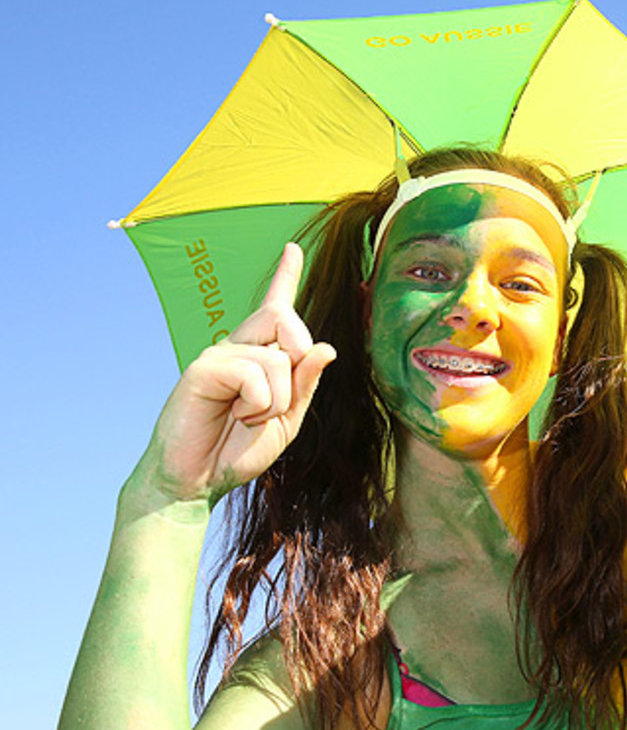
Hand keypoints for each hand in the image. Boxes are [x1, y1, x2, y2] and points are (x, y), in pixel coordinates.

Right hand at [133, 243, 336, 505]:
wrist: (198, 480)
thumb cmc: (237, 450)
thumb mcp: (287, 420)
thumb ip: (305, 385)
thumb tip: (325, 348)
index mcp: (259, 356)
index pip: (276, 309)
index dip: (286, 277)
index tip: (292, 248)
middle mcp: (239, 346)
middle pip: (288, 320)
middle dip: (298, 356)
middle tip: (273, 401)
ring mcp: (219, 353)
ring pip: (279, 359)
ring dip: (277, 402)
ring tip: (247, 418)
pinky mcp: (203, 367)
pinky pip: (256, 375)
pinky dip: (259, 405)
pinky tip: (235, 416)